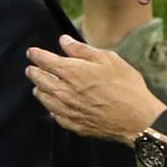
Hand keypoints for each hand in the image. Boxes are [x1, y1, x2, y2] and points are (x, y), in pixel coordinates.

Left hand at [26, 35, 166, 145]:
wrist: (136, 118)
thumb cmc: (126, 85)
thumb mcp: (108, 59)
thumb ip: (82, 50)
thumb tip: (63, 41)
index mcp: (72, 72)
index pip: (45, 61)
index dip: (36, 55)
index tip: (31, 52)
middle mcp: (64, 92)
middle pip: (40, 80)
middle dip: (34, 72)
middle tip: (30, 69)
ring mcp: (68, 110)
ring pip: (45, 99)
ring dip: (39, 90)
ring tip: (37, 86)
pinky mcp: (74, 125)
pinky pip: (55, 115)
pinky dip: (50, 108)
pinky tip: (52, 106)